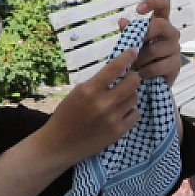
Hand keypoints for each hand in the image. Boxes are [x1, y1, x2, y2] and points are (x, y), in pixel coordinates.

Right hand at [43, 48, 139, 163]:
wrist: (59, 144)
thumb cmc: (66, 115)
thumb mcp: (77, 92)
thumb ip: (96, 83)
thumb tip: (117, 70)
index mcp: (90, 90)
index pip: (115, 67)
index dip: (128, 57)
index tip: (134, 51)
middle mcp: (103, 103)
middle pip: (133, 82)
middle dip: (133, 77)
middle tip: (129, 77)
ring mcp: (112, 118)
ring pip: (135, 98)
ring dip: (130, 95)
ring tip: (120, 98)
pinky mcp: (118, 132)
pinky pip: (135, 114)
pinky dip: (130, 111)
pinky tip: (121, 112)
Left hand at [119, 0, 182, 87]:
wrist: (151, 81)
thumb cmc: (141, 56)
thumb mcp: (133, 42)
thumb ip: (129, 32)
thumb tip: (122, 21)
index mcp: (161, 22)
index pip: (164, 3)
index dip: (153, 2)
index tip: (139, 10)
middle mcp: (171, 32)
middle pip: (161, 24)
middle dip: (144, 35)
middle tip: (133, 47)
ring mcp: (175, 48)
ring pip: (155, 49)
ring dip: (140, 59)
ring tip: (134, 65)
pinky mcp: (176, 64)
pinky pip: (157, 66)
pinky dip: (145, 71)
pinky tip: (141, 73)